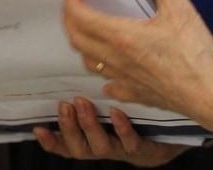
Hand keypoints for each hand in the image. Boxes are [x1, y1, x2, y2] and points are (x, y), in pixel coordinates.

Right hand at [34, 99, 180, 165]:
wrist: (174, 138)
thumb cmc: (139, 119)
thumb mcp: (112, 108)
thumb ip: (93, 95)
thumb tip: (79, 63)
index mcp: (95, 139)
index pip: (67, 144)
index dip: (52, 141)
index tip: (38, 128)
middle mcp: (106, 147)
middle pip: (79, 148)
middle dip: (68, 127)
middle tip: (64, 105)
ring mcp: (124, 149)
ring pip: (100, 146)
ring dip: (88, 126)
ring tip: (82, 104)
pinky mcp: (145, 149)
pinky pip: (130, 143)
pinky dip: (121, 129)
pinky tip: (116, 112)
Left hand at [63, 0, 212, 132]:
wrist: (209, 97)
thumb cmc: (194, 55)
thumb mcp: (179, 10)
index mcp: (122, 36)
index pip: (82, 19)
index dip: (72, 5)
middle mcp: (117, 59)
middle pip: (79, 41)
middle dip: (71, 23)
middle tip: (75, 10)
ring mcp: (125, 80)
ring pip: (91, 64)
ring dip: (84, 48)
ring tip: (89, 35)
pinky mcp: (138, 95)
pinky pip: (112, 87)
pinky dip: (106, 77)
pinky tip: (111, 76)